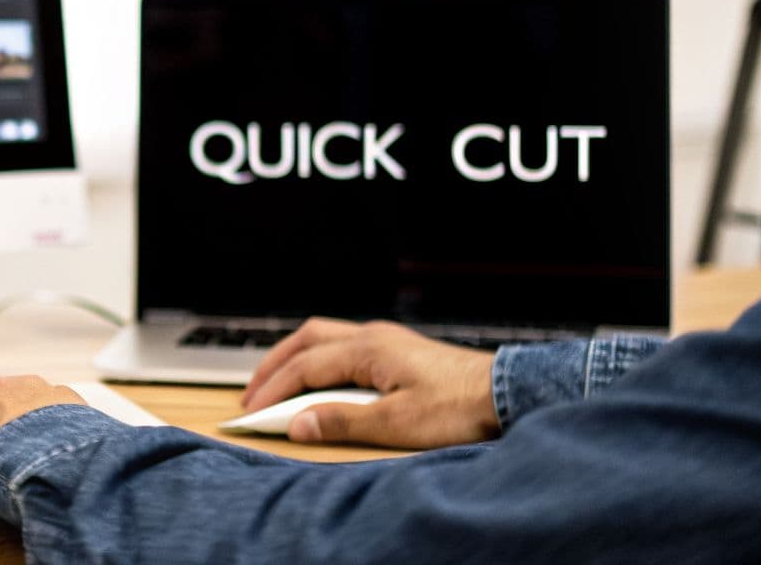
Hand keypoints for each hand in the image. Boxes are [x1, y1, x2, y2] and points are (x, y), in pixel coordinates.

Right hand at [239, 318, 498, 448]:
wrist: (508, 393)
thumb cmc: (460, 408)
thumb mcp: (397, 424)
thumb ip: (344, 421)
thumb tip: (298, 423)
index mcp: (367, 350)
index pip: (304, 366)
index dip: (273, 389)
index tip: (252, 411)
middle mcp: (373, 336)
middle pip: (307, 339)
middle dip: (275, 364)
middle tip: (252, 392)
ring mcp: (388, 340)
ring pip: (325, 336)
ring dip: (296, 357)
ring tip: (279, 382)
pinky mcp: (400, 350)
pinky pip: (345, 344)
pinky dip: (320, 358)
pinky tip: (323, 377)